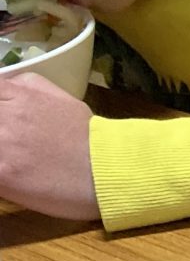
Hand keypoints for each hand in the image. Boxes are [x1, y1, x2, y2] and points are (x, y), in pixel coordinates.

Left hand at [0, 74, 98, 221]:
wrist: (109, 171)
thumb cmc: (88, 137)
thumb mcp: (60, 96)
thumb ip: (25, 85)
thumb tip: (5, 85)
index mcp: (17, 95)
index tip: (4, 115)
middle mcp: (5, 116)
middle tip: (9, 137)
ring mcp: (2, 146)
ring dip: (0, 147)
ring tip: (11, 152)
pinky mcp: (3, 174)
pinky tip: (11, 172)